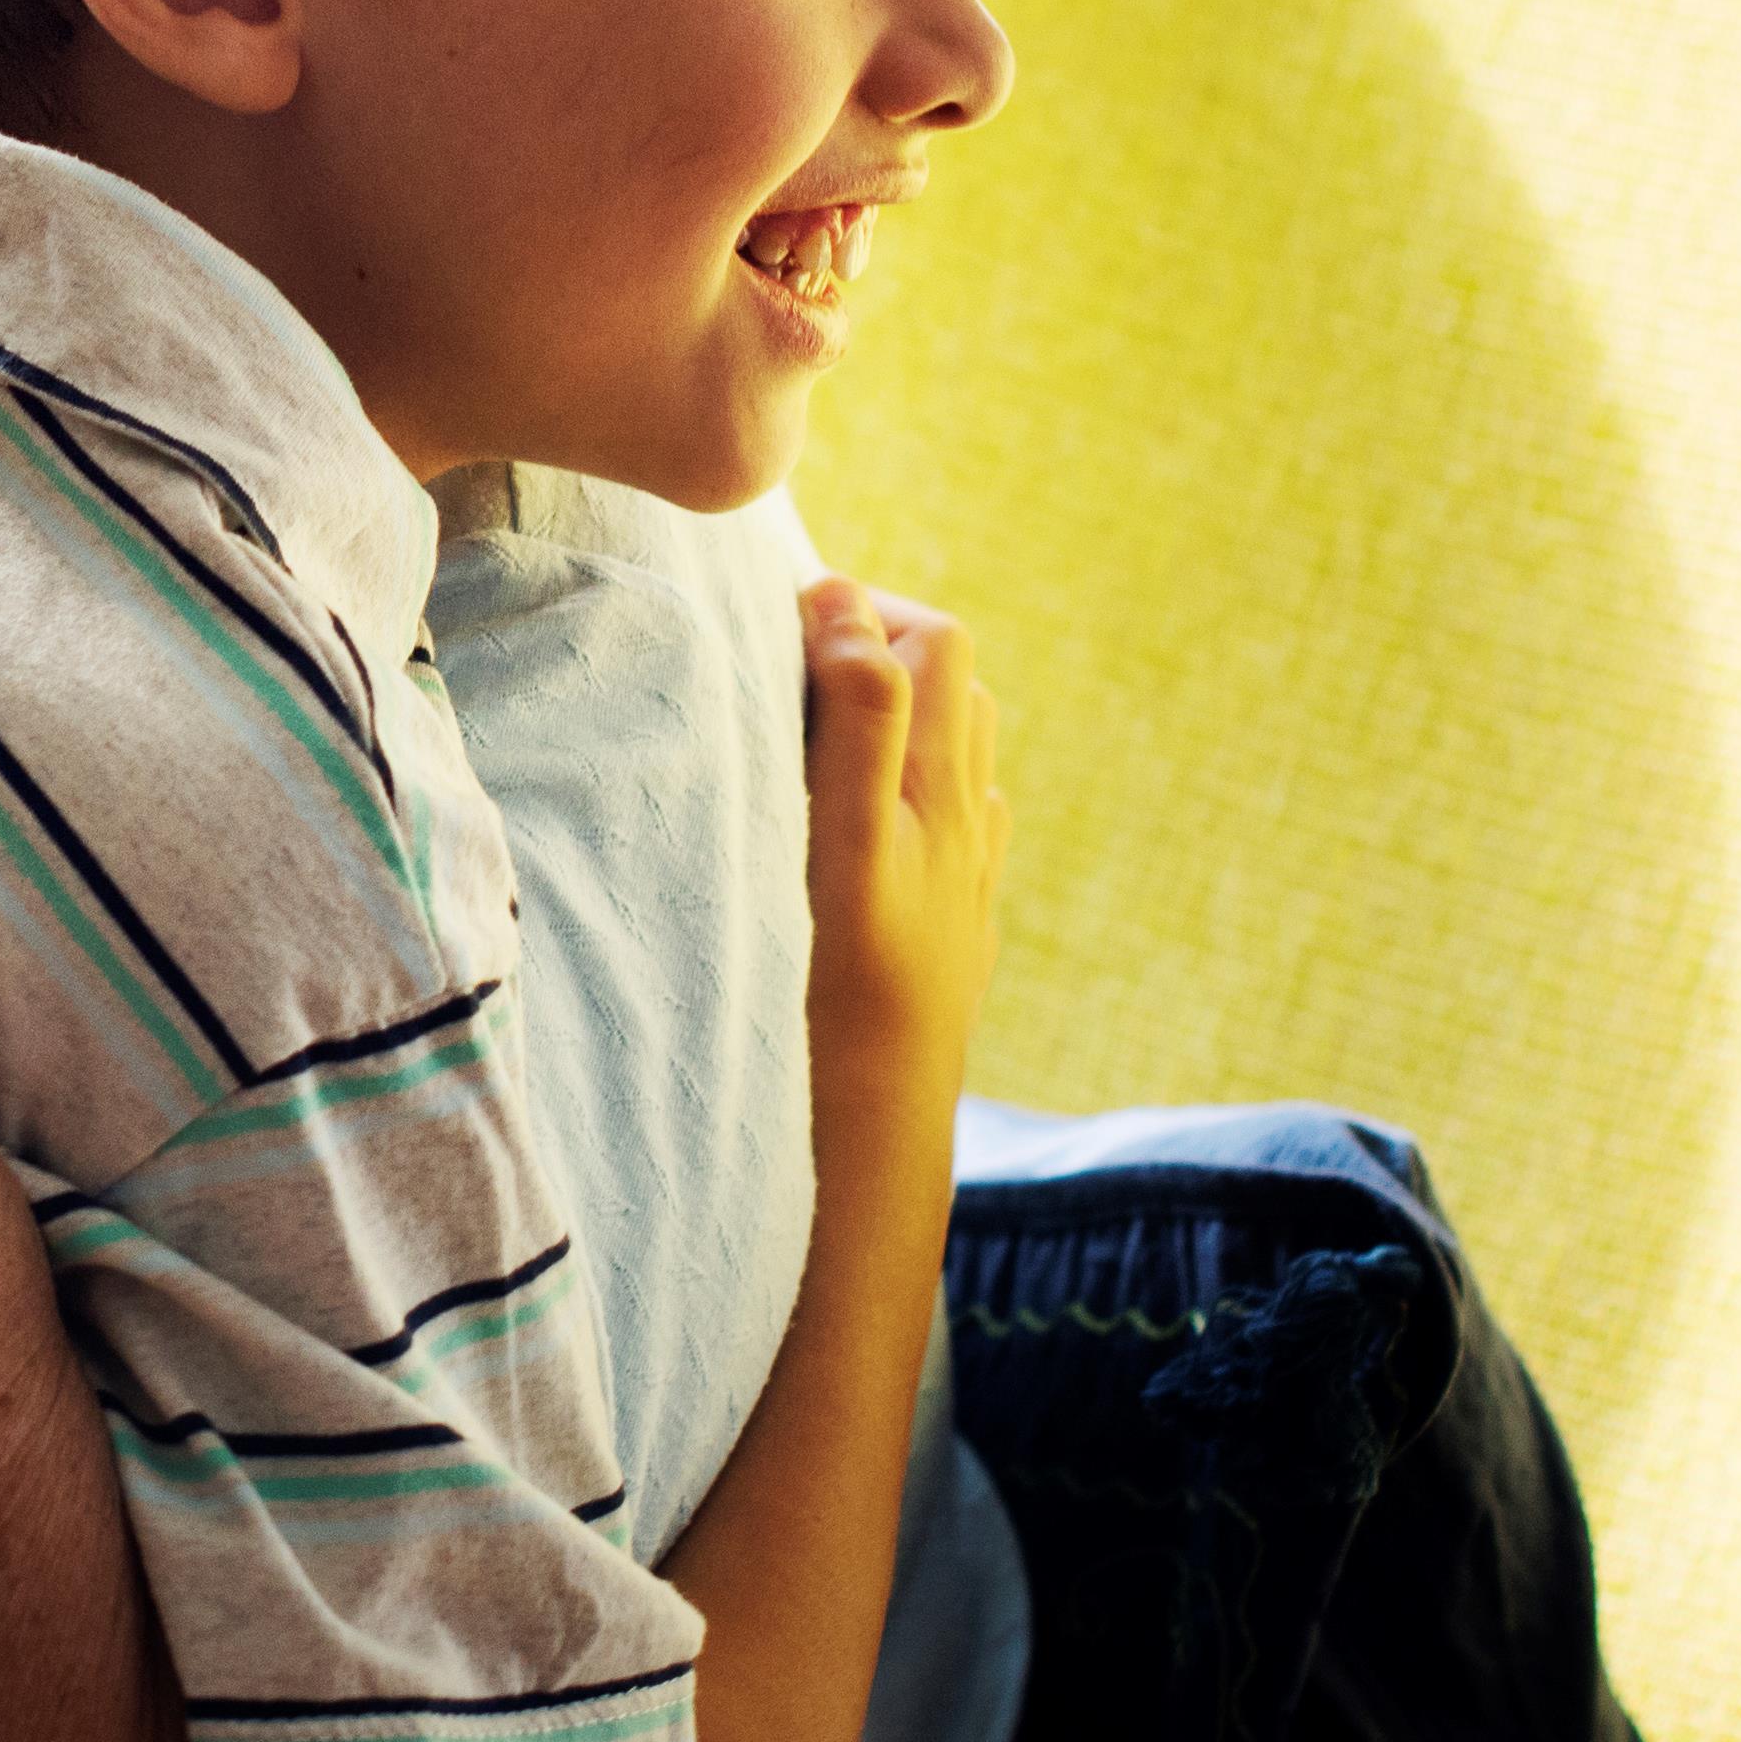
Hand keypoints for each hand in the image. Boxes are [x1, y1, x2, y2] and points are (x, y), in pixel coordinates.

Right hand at [797, 574, 1002, 1144]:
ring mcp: (967, 876)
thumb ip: (856, 716)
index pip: (930, 642)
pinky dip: (910, 787)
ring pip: (956, 750)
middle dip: (880, 649)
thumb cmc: (839, 988)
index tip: (773, 634)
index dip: (857, 612)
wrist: (874, 1136)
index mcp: (939, 787)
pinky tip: (859, 819)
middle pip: (952, 683)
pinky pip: (953, 822)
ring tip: (812, 730)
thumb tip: (846, 606)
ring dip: (897, 714)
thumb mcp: (844, 838)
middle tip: (787, 669)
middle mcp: (967, 823)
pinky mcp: (954, 927)